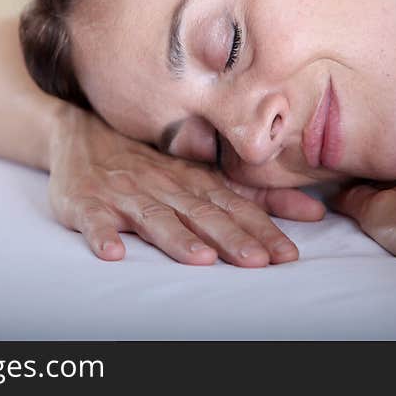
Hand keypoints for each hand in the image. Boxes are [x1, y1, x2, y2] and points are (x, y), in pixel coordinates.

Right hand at [48, 106, 325, 266]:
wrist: (81, 134)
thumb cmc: (150, 164)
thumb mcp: (202, 175)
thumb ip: (256, 195)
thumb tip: (315, 210)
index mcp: (193, 182)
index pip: (233, 208)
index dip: (260, 230)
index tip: (286, 255)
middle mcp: (163, 187)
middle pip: (200, 215)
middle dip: (229, 237)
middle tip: (256, 261)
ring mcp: (124, 195)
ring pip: (153, 217)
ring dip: (176, 238)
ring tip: (200, 259)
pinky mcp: (86, 204)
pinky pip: (93, 220)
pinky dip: (101, 235)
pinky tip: (113, 251)